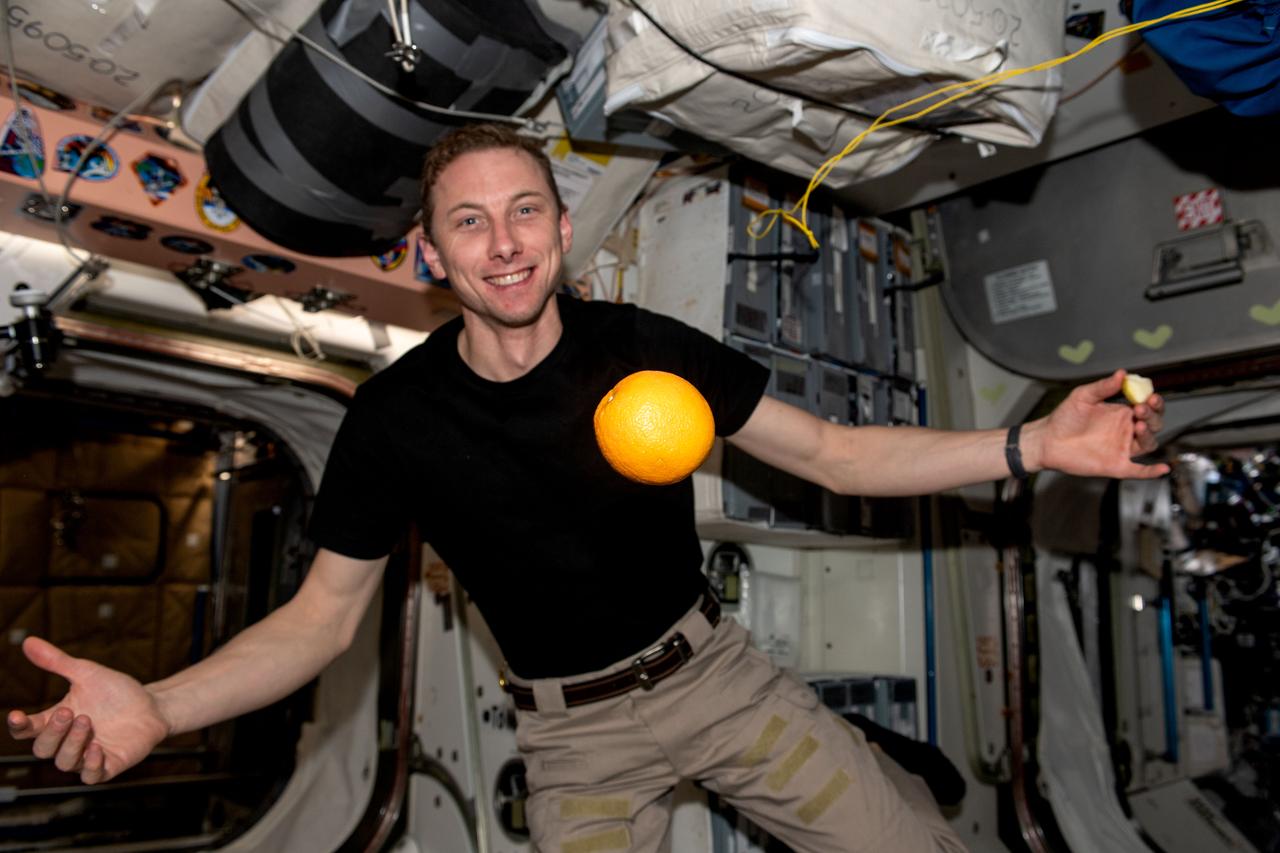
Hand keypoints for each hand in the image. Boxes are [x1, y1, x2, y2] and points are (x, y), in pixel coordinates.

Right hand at [7, 636, 171, 784]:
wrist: (152, 705)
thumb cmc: (116, 692)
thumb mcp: (87, 673)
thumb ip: (58, 662)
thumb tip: (28, 641)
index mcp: (57, 721)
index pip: (28, 730)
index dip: (19, 725)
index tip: (18, 715)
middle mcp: (67, 742)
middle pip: (42, 748)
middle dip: (52, 732)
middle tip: (69, 712)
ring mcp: (86, 756)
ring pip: (63, 762)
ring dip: (72, 743)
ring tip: (86, 721)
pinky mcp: (108, 766)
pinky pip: (90, 775)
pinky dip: (90, 764)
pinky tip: (96, 747)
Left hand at [1033, 369, 1168, 479]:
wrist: (1048, 440)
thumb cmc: (1065, 417)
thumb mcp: (1083, 397)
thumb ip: (1103, 387)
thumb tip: (1122, 373)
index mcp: (1123, 412)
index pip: (1148, 406)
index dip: (1154, 401)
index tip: (1150, 396)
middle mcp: (1127, 430)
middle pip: (1153, 424)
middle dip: (1153, 415)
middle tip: (1141, 408)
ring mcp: (1123, 448)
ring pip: (1149, 443)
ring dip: (1149, 435)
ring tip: (1139, 425)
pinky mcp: (1117, 465)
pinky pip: (1139, 471)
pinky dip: (1152, 471)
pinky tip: (1162, 468)